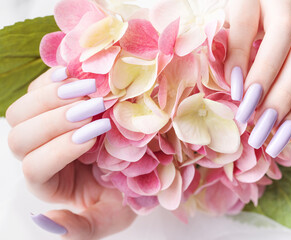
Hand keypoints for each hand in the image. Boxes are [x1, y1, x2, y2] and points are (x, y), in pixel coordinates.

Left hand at [6, 68, 135, 239]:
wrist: (134, 165)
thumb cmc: (122, 193)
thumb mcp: (108, 218)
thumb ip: (81, 230)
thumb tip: (46, 222)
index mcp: (50, 184)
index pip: (37, 167)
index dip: (60, 150)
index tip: (94, 136)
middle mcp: (39, 154)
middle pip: (20, 137)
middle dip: (55, 121)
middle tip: (91, 109)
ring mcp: (43, 127)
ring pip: (20, 111)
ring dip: (52, 98)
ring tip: (87, 91)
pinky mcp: (53, 104)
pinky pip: (38, 87)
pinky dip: (52, 78)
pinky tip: (73, 74)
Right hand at [225, 0, 290, 156]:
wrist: (244, 5)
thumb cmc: (266, 39)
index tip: (283, 138)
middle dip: (284, 98)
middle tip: (262, 130)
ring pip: (284, 36)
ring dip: (264, 79)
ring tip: (247, 111)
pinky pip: (244, 25)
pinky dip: (238, 58)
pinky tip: (232, 84)